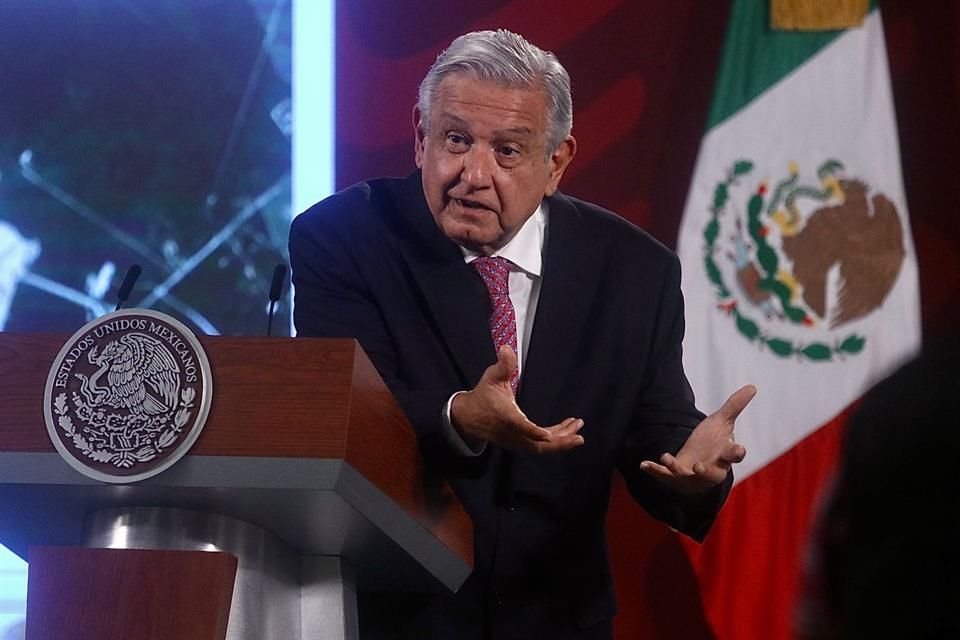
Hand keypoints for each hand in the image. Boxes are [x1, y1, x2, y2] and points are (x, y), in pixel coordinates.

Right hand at [451, 345, 584, 453]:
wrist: (469, 417)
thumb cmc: (483, 396)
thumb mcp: (492, 377)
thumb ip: (503, 364)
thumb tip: (506, 348)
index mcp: (506, 416)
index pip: (520, 426)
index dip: (533, 432)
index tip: (547, 435)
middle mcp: (512, 433)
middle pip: (537, 445)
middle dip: (559, 441)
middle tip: (578, 434)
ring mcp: (516, 441)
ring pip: (541, 448)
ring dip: (561, 442)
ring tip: (578, 433)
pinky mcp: (520, 443)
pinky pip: (540, 447)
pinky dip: (555, 441)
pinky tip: (566, 431)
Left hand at [640, 385, 755, 493]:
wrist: (697, 463)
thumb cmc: (714, 443)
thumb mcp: (722, 422)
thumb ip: (734, 406)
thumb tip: (752, 386)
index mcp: (725, 456)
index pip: (734, 455)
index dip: (737, 452)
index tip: (739, 449)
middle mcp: (711, 470)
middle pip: (713, 475)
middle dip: (706, 472)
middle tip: (699, 467)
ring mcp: (692, 477)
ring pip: (686, 476)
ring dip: (676, 468)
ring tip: (666, 457)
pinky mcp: (675, 478)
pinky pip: (665, 476)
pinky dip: (654, 470)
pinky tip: (643, 464)